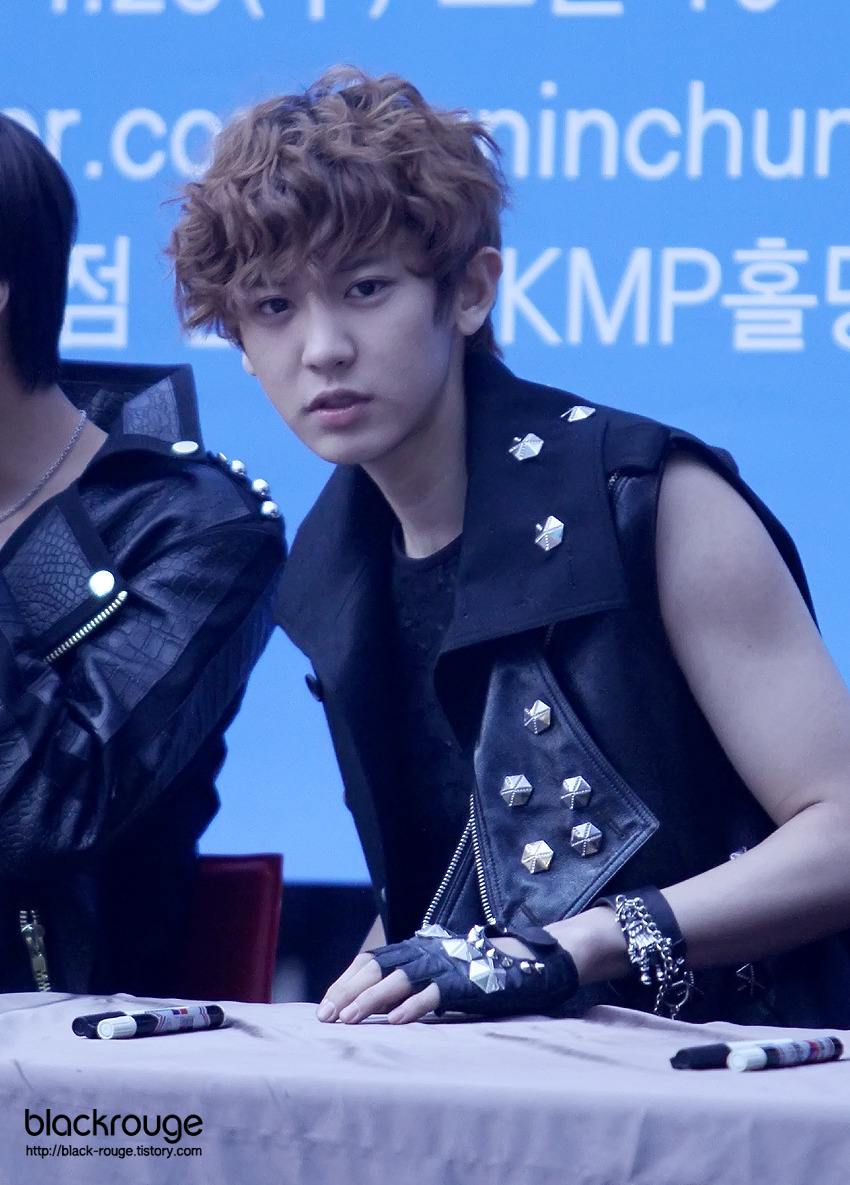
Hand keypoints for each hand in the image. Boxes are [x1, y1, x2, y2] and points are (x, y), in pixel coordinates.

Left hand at [316, 925, 577, 1024]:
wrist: (531, 958)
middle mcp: (425, 953)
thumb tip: (378, 1003)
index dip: (345, 981)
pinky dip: (413, 1007)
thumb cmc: (482, 969)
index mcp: (416, 948)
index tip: (325, 1006)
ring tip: (349, 1020)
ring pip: (398, 980)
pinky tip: (395, 1023)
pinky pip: (434, 994)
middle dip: (347, 992)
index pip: (370, 960)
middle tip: (325, 1018)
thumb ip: (413, 979)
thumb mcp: (440, 969)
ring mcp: (445, 966)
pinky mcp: (466, 983)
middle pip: (376, 968)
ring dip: (371, 1001)